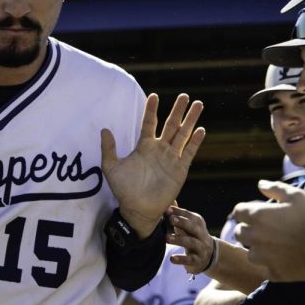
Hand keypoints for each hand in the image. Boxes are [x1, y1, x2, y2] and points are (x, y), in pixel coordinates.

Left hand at [102, 93, 205, 233]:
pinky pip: (189, 152)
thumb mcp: (112, 167)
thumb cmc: (124, 189)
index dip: (151, 110)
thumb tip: (104, 129)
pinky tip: (200, 129)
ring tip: (198, 105)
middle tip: (184, 95)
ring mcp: (171, 158)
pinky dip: (195, 141)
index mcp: (144, 146)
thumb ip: (109, 149)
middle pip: (171, 125)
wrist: (138, 209)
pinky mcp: (180, 169)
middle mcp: (159, 149)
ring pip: (183, 134)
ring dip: (190, 120)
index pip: (149, 123)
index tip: (154, 96)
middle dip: (178, 110)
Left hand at [166, 205, 214, 273]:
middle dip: (183, 222)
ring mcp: (201, 248)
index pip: (190, 216)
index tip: (168, 209)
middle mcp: (201, 234)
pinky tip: (172, 259)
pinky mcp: (198, 261)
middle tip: (171, 219)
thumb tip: (169, 199)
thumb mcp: (187, 225)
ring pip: (192, 243)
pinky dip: (181, 259)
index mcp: (198, 224)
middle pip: (193, 227)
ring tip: (167, 238)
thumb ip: (178, 214)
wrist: (209, 256)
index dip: (180, 212)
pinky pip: (190, 260)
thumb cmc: (192, 235)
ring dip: (179, 240)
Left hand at [232, 181, 304, 281]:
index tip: (258, 213)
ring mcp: (263, 257)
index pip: (238, 212)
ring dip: (257, 249)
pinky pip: (264, 269)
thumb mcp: (297, 196)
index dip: (247, 211)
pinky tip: (284, 260)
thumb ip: (275, 189)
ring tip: (275, 246)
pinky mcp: (273, 273)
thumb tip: (260, 184)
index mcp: (258, 216)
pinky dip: (270, 265)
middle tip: (267, 229)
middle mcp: (255, 237)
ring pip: (249, 253)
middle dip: (249, 229)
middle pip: (239, 233)